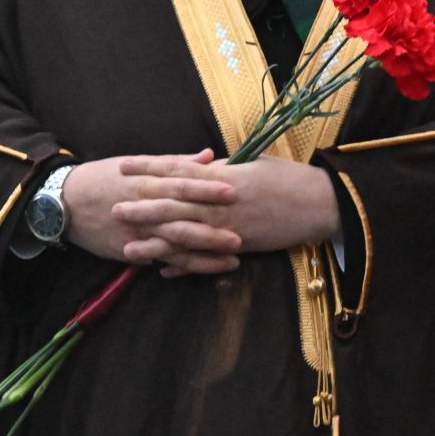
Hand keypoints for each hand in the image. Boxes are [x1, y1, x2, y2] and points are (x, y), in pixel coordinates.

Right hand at [64, 150, 239, 274]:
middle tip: (240, 236)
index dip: (207, 187)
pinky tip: (202, 270)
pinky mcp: (128, 249)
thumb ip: (176, 163)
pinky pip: (158, 259)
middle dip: (210, 228)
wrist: (63, 202)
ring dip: (203, 253)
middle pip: (180, 217)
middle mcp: (142, 207)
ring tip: (233, 259)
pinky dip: (179, 265)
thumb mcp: (137, 164)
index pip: (180, 183)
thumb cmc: (106, 178)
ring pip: (173, 244)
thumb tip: (210, 156)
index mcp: (146, 181)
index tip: (234, 191)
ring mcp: (135, 231)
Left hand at [113, 155, 340, 273]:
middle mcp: (220, 202)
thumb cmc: (291, 178)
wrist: (320, 203)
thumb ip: (227, 168)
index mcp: (223, 176)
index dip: (149, 168)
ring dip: (153, 242)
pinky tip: (163, 270)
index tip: (125, 166)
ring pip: (182, 235)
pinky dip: (183, 265)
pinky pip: (204, 257)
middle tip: (114, 206)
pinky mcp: (238, 246)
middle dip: (141, 205)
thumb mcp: (257, 164)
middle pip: (172, 203)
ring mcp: (227, 226)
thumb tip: (205, 165)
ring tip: (127, 247)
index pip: (178, 170)